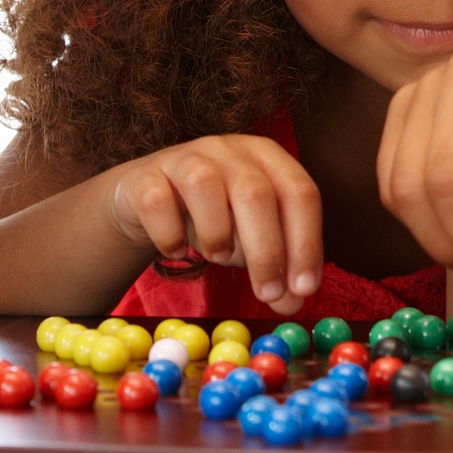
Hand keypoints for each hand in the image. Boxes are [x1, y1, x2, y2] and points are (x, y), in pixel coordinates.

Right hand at [101, 135, 322, 315]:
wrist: (148, 198)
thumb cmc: (212, 217)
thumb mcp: (250, 237)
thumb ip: (275, 266)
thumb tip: (292, 302)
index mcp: (267, 158)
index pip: (300, 193)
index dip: (306, 243)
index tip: (304, 289)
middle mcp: (228, 150)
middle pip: (256, 193)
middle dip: (267, 251)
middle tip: (268, 294)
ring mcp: (184, 158)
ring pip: (205, 185)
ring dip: (217, 233)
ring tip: (216, 258)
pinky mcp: (145, 177)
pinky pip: (157, 203)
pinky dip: (169, 235)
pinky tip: (176, 252)